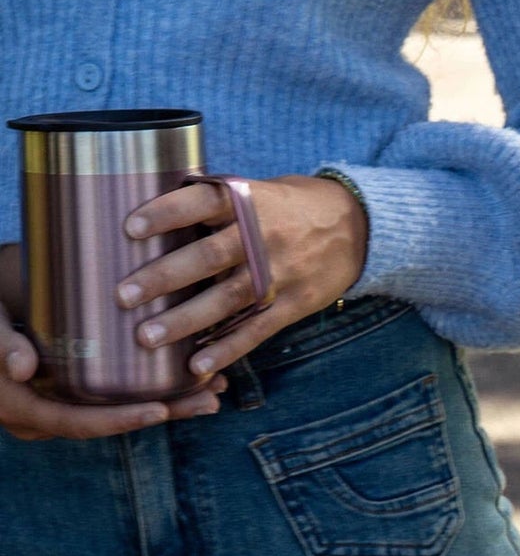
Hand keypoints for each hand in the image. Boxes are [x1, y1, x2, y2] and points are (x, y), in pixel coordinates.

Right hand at [0, 312, 225, 442]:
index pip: (79, 423)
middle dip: (165, 412)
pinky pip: (115, 400)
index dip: (121, 419)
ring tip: (215, 391)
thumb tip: (24, 369)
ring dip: (170, 404)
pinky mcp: (72, 395)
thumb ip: (1, 343)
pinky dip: (152, 391)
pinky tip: (191, 380)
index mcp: (23, 410)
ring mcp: (59, 409)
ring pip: (119, 413)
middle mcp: (44, 419)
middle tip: (212, 398)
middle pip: (112, 422)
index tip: (162, 410)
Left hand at [116, 175, 367, 376]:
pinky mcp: (295, 303)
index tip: (130, 229)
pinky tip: (198, 366)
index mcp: (249, 201)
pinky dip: (228, 349)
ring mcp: (281, 273)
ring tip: (147, 338)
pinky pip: (258, 329)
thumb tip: (155, 209)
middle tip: (124, 295)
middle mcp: (264, 236)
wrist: (359, 225)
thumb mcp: (259, 190)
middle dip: (165, 277)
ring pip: (229, 299)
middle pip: (210, 257)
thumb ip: (216, 202)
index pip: (203, 203)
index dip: (167, 214)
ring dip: (186, 320)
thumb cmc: (293, 206)